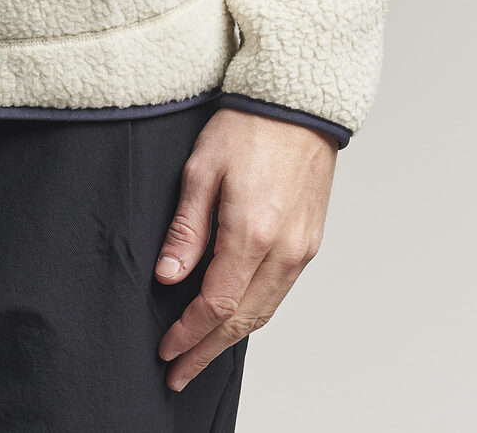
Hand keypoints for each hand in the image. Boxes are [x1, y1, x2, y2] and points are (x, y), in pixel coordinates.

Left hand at [155, 108, 336, 390]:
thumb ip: (187, 228)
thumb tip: (168, 276)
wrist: (297, 103)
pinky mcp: (310, 243)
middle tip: (178, 373)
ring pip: (264, 312)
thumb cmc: (247, 126)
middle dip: (207, 351)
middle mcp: (284, 250)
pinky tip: (234, 319)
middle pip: (243, 321)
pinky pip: (279, 292)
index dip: (189, 332)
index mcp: (253, 232)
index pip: (216, 303)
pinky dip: (254, 314)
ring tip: (200, 355)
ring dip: (231, 339)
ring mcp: (302, 250)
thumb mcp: (201, 169)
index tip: (166, 348)